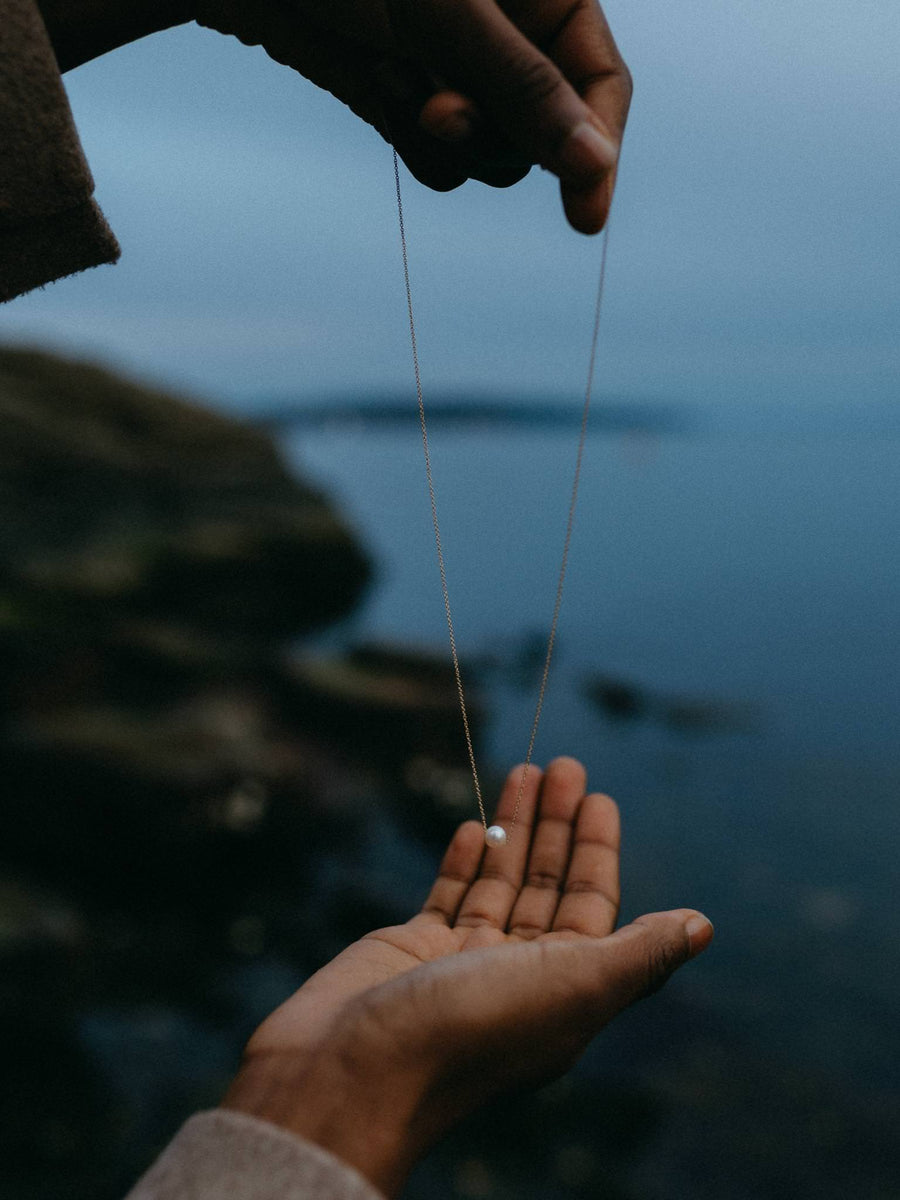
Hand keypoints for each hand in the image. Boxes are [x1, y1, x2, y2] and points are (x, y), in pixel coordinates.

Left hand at [195, 0, 630, 232]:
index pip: (600, 83)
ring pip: (492, 159)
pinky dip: (415, 149)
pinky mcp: (409, 103)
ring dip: (451, 143)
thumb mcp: (448, 10)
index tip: (584, 219)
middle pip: (546, 134)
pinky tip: (379, 87)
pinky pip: (441, 166)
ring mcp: (458, 74)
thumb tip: (591, 164)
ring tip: (399, 82)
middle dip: (496, 135)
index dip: (598, 149)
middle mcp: (509, 35)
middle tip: (439, 113)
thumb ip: (523, 86)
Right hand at [223, 757, 712, 1196]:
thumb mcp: (571, 987)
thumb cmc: (468, 1031)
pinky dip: (465, 860)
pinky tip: (477, 826)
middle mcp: (517, 976)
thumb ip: (638, 954)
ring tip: (523, 771)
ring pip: (498, 883)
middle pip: (546, 885)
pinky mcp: (410, 951)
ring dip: (514, 828)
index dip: (598, 851)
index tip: (600, 797)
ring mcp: (460, 963)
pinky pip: (448, 896)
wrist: (350, 1072)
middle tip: (563, 764)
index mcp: (562, 990)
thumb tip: (702, 926)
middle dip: (557, 825)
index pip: (592, 906)